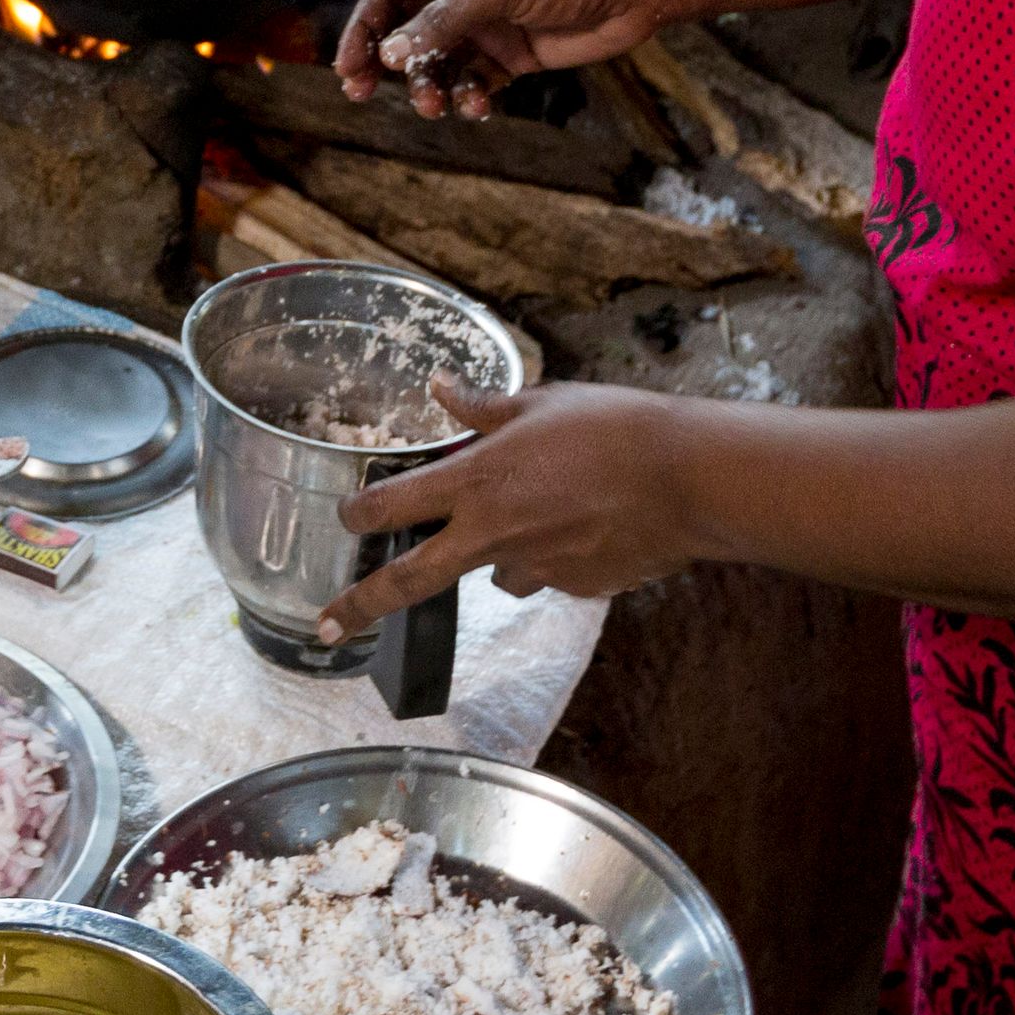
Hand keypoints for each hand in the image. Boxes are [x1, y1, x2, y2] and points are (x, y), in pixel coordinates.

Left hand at [313, 381, 704, 640]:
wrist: (687, 479)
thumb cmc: (615, 428)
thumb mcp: (541, 403)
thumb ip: (483, 406)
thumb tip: (441, 388)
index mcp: (477, 482)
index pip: (392, 506)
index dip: (359, 515)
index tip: (345, 521)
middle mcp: (493, 534)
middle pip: (408, 581)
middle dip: (360, 606)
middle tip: (327, 627)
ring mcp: (533, 568)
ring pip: (493, 574)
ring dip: (498, 555)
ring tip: (544, 514)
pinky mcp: (572, 588)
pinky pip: (547, 575)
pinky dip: (553, 556)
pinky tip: (587, 524)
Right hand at [333, 0, 695, 118]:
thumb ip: (446, 21)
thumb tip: (391, 54)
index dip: (365, 24)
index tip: (348, 64)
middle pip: (407, 28)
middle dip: (387, 62)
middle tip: (362, 95)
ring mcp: (491, 21)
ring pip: (439, 60)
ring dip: (429, 85)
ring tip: (435, 105)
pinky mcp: (516, 53)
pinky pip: (476, 80)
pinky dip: (469, 96)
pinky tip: (478, 107)